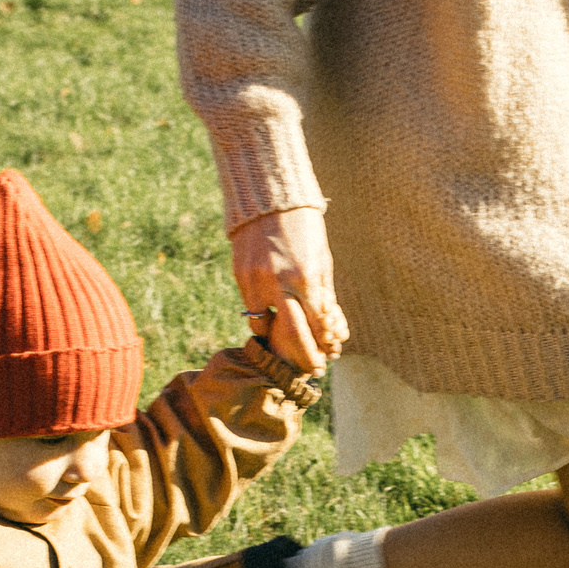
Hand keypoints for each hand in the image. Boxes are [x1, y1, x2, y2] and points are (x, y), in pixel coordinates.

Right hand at [230, 206, 347, 372]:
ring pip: (264, 324)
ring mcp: (255, 280)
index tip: (328, 355)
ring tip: (286, 341)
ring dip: (276, 335)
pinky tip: (270, 316)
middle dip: (304, 355)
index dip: (323, 343)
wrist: (270, 199)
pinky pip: (251, 305)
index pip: (316, 324)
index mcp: (306, 277)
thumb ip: (323, 292)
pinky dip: (261, 314)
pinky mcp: (240, 275)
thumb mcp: (322, 259)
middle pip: (292, 334)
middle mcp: (279, 282)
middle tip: (313, 368)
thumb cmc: (304, 229)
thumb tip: (328, 324)